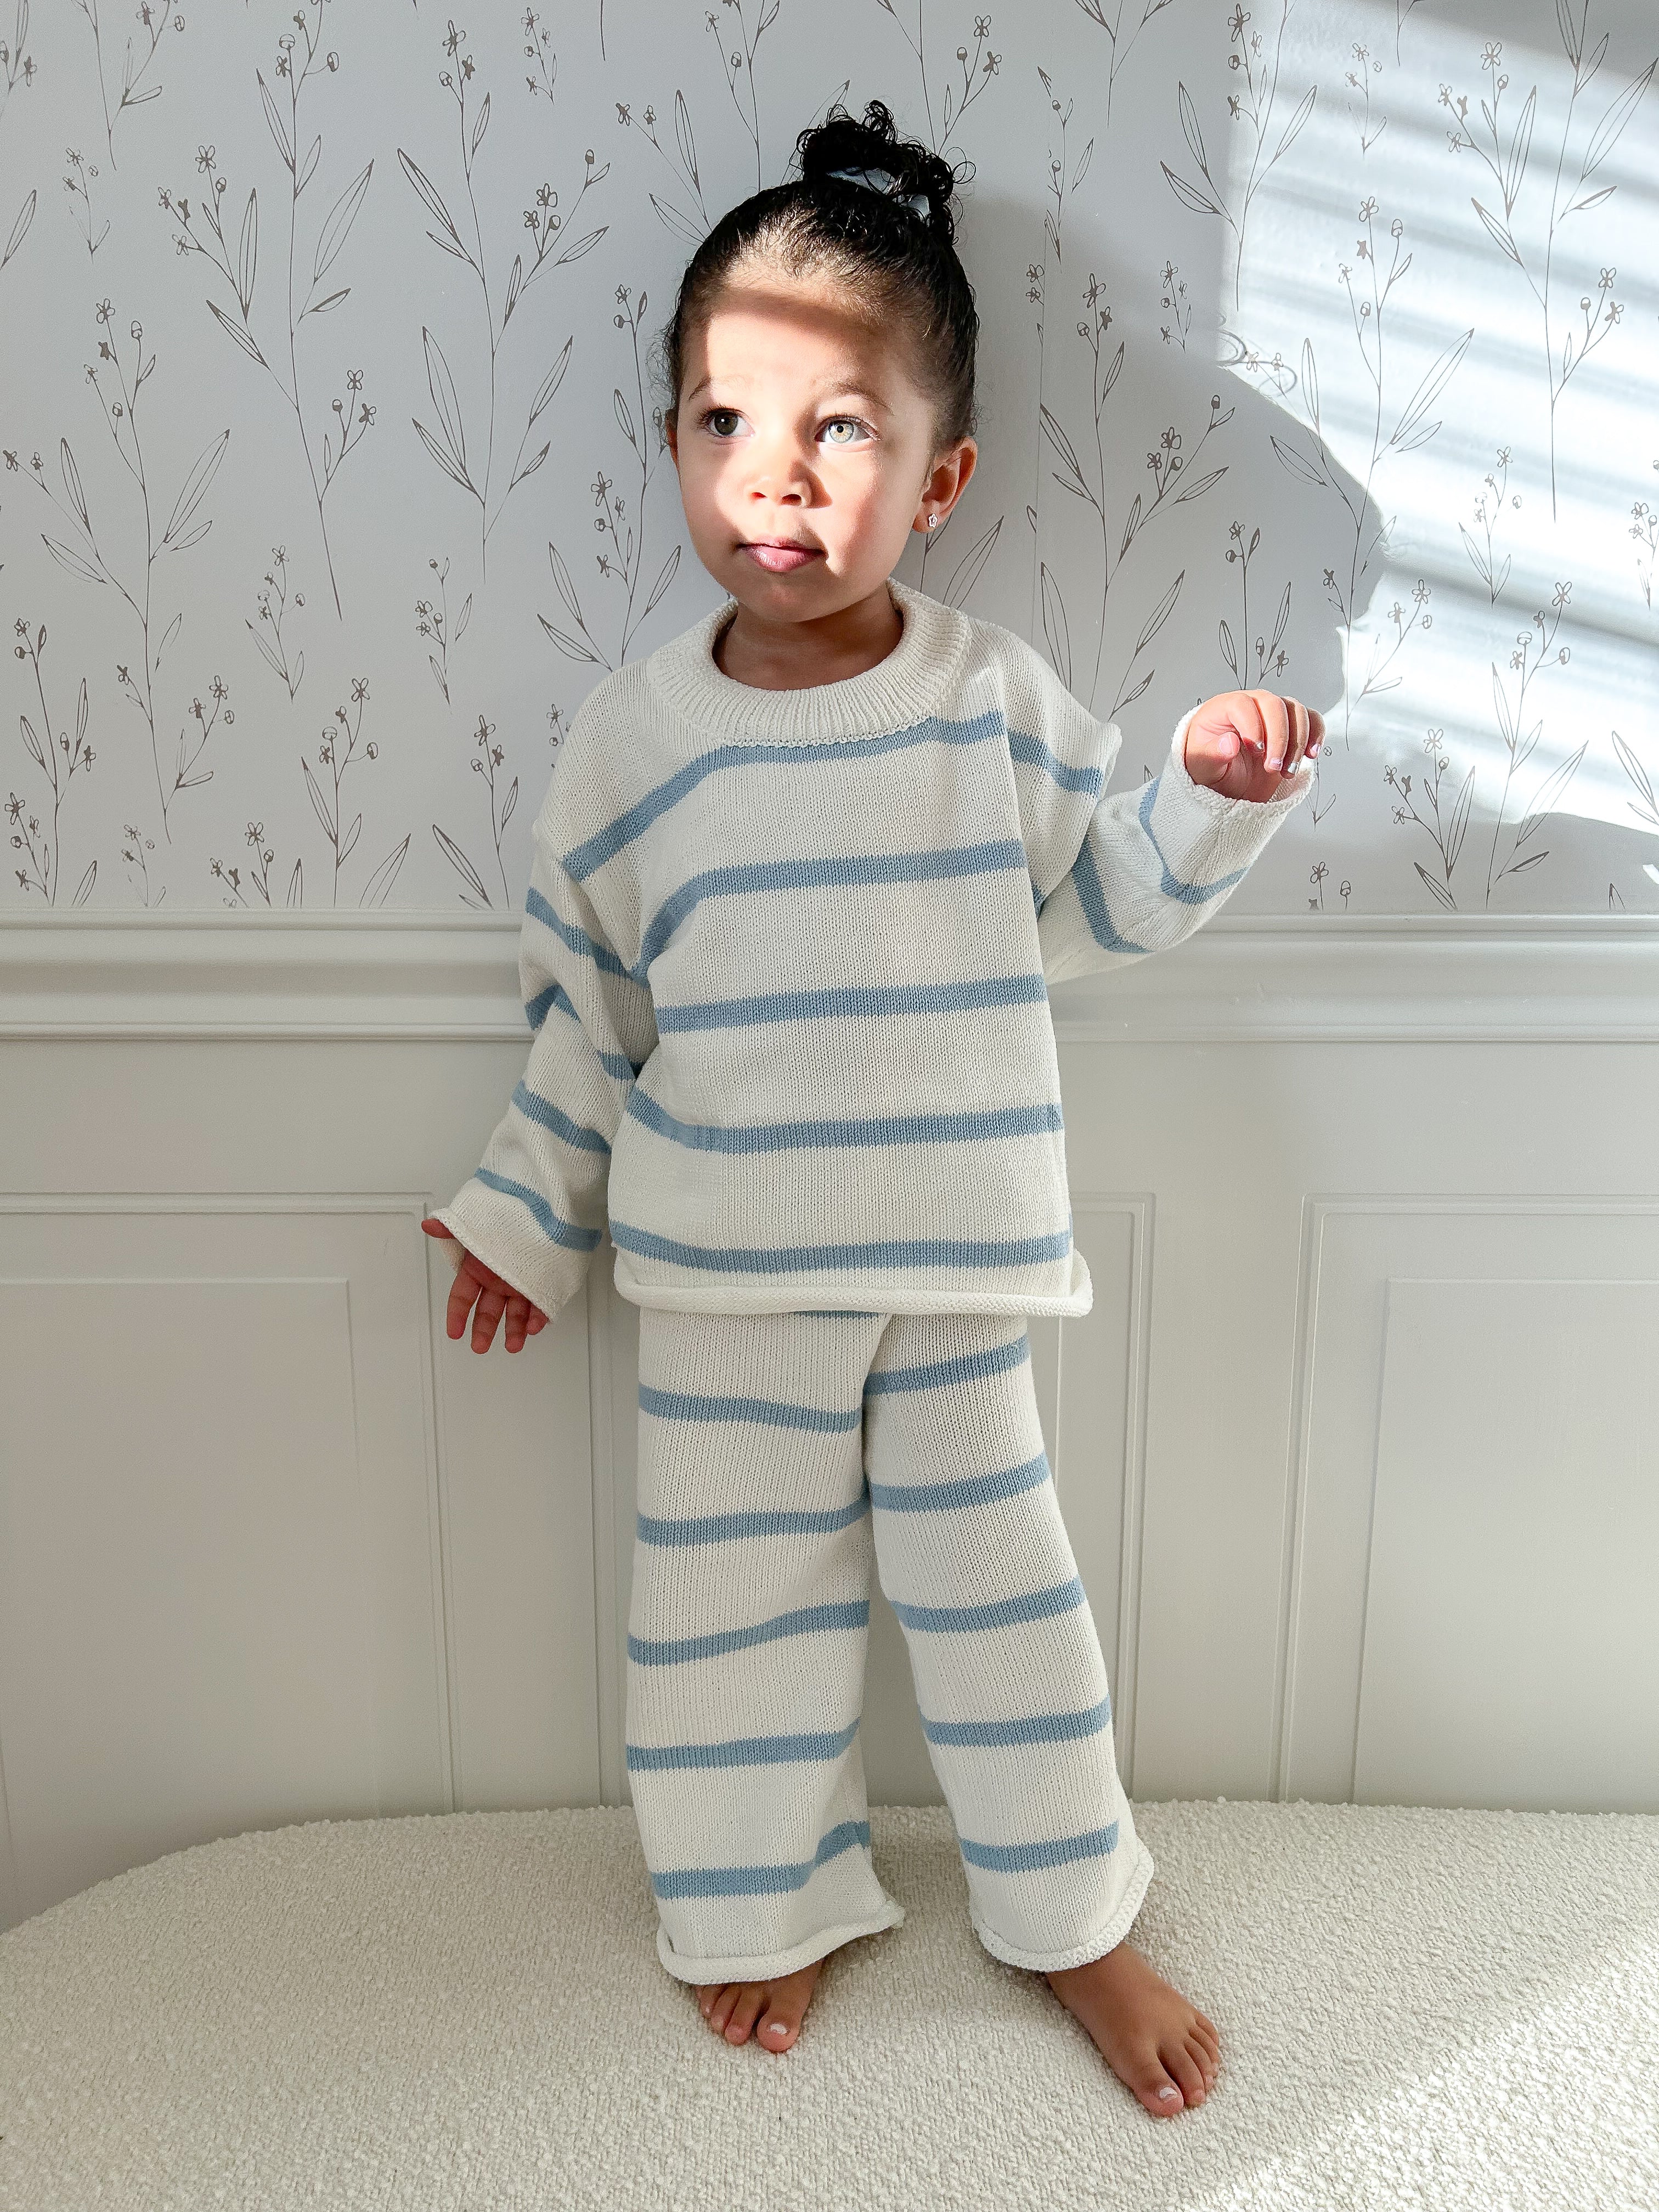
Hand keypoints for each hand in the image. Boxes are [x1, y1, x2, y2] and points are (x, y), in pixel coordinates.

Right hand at [421, 1217, 548, 1353]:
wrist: (546, 1208)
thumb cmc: (509, 1215)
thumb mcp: (478, 1221)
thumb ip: (452, 1227)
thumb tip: (429, 1224)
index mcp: (479, 1268)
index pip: (462, 1296)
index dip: (456, 1315)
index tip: (454, 1332)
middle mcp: (498, 1279)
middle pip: (487, 1310)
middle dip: (483, 1330)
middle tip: (480, 1346)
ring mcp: (521, 1284)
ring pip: (515, 1313)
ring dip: (514, 1330)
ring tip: (513, 1346)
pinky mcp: (544, 1285)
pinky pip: (540, 1306)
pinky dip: (538, 1318)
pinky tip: (535, 1327)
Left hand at [1182, 690, 1322, 802]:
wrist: (1225, 782)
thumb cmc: (1210, 768)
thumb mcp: (1201, 768)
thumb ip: (1211, 755)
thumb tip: (1230, 744)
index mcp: (1223, 708)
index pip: (1242, 704)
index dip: (1253, 726)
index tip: (1256, 751)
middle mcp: (1251, 705)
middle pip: (1274, 705)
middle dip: (1279, 738)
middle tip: (1272, 767)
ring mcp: (1273, 714)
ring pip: (1296, 711)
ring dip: (1297, 743)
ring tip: (1286, 771)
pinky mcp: (1291, 726)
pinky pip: (1312, 719)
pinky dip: (1316, 735)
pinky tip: (1310, 754)